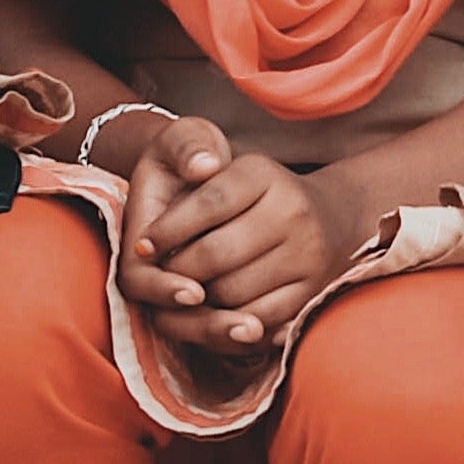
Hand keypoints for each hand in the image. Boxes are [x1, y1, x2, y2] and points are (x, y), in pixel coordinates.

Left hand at [117, 120, 360, 351]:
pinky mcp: (313, 289)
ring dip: (197, 299)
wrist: (319, 211)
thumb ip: (189, 145)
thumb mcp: (204, 143)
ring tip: (182, 289)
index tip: (144, 246)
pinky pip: (260, 318)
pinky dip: (228, 321)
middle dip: (177, 269)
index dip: (168, 230)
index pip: (208, 204)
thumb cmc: (233, 180)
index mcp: (261, 174)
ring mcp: (308, 253)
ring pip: (233, 292)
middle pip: (216, 255)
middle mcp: (292, 211)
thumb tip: (203, 166)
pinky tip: (209, 309)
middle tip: (161, 273)